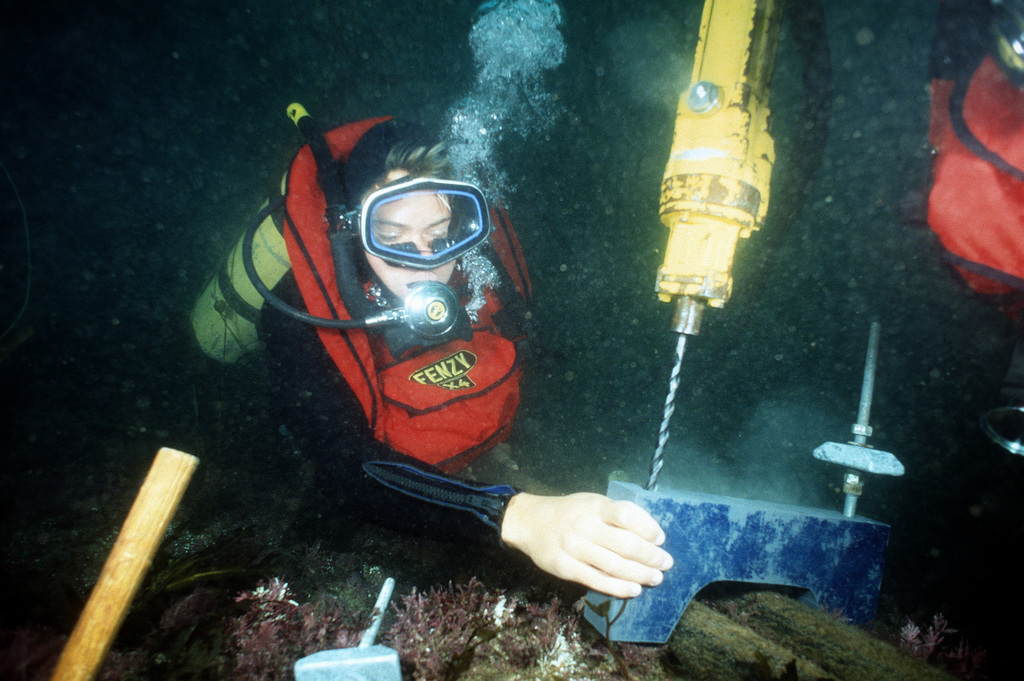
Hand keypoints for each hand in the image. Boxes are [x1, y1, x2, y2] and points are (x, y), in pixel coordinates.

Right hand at [500, 492, 672, 598]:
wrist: (531, 522)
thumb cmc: (570, 513)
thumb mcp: (592, 502)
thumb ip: (616, 514)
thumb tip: (651, 533)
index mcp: (594, 506)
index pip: (626, 514)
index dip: (648, 527)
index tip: (660, 538)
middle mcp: (585, 526)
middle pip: (625, 544)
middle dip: (650, 556)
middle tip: (665, 563)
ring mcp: (574, 548)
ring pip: (614, 565)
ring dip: (640, 574)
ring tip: (656, 578)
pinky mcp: (566, 568)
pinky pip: (597, 580)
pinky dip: (619, 587)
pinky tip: (634, 589)